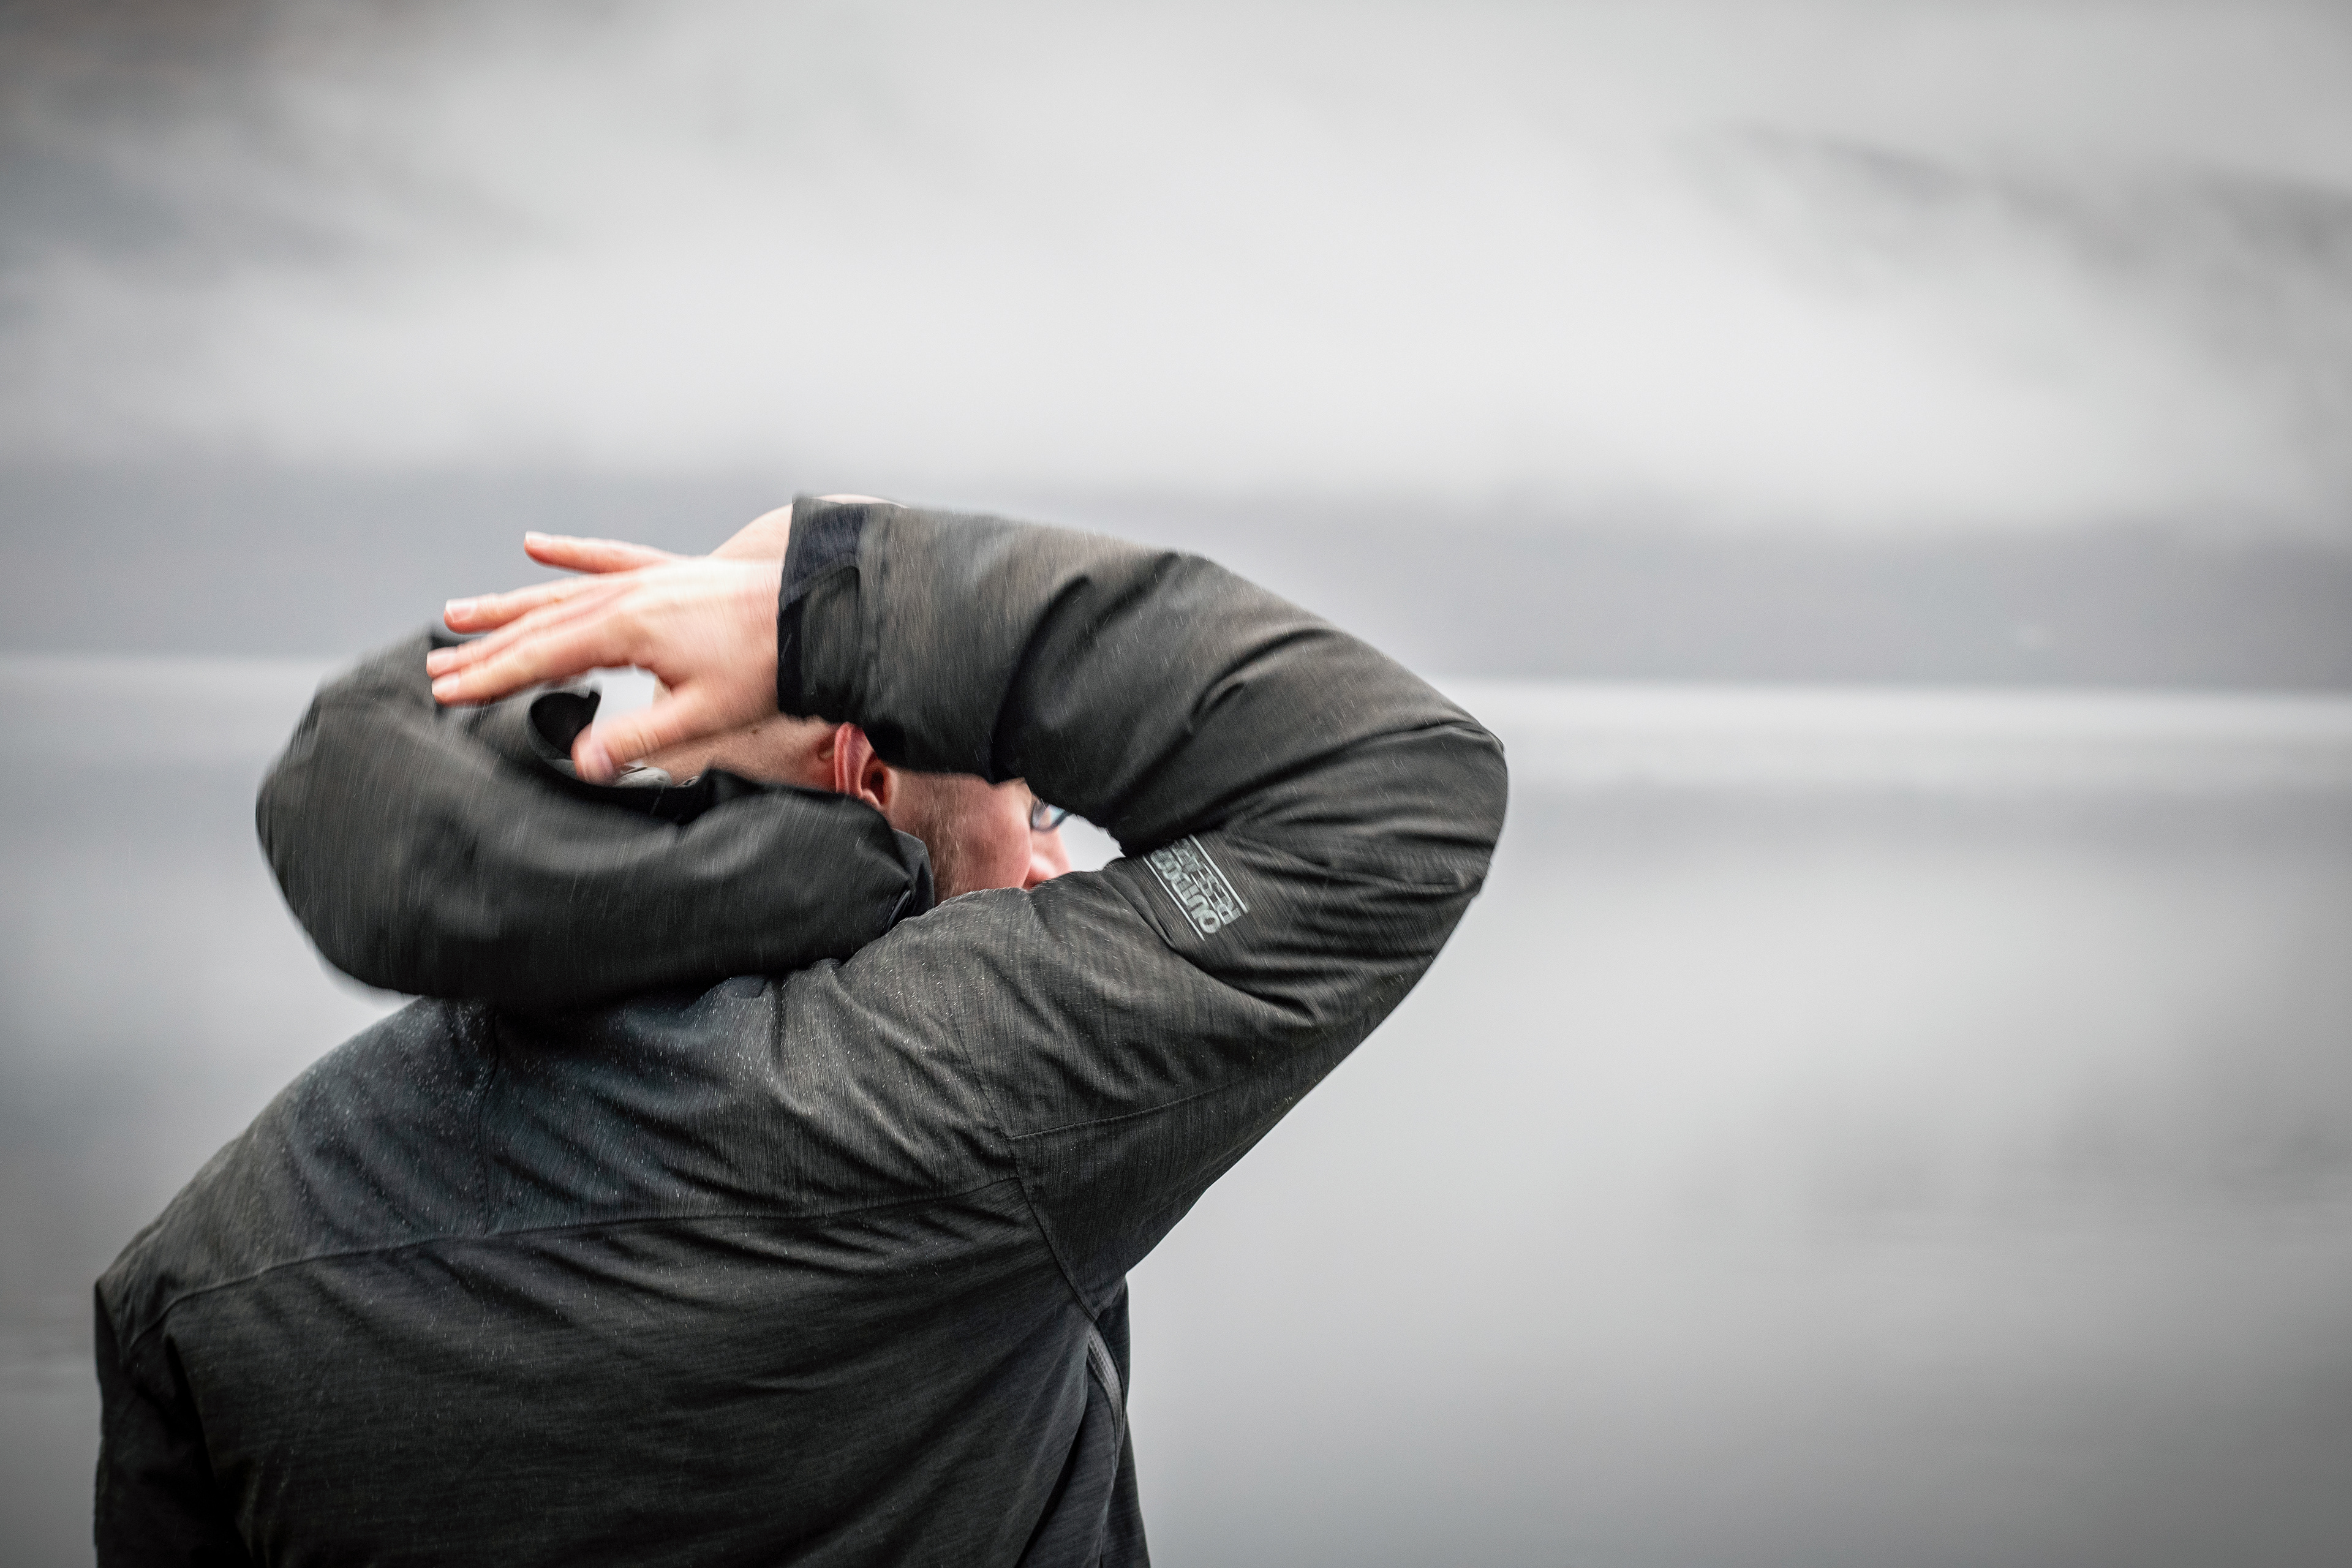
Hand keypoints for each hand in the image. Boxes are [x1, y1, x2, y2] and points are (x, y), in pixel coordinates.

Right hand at [429, 532, 782, 781]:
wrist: (815, 611)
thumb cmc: (766, 665)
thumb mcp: (703, 715)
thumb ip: (639, 740)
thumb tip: (583, 764)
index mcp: (627, 630)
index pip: (540, 657)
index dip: (490, 678)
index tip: (448, 692)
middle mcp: (627, 597)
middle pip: (538, 624)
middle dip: (484, 649)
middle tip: (436, 669)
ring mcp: (645, 580)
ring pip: (561, 594)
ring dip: (509, 607)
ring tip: (459, 615)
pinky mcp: (668, 573)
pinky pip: (607, 560)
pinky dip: (570, 555)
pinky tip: (536, 546)